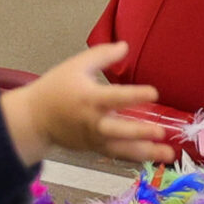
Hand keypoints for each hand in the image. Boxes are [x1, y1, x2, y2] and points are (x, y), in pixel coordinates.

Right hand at [0, 43, 175, 166]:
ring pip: (122, 149)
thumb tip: (126, 46)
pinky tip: (155, 156)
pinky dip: (135, 157)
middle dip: (140, 132)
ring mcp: (94, 139)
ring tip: (169, 155)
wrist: (34, 118)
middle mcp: (93, 122)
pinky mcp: (94, 149)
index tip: (154, 92)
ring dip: (146, 152)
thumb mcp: (76, 65)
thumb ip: (102, 55)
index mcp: (89, 98)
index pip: (114, 97)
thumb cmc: (56, 88)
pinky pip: (117, 154)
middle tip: (160, 131)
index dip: (135, 95)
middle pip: (118, 130)